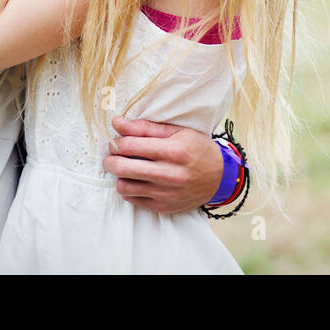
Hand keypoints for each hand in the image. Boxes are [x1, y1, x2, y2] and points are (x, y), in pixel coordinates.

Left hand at [103, 116, 224, 214]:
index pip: (129, 146)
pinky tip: (137, 179)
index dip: (116, 141)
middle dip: (110, 159)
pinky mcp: (163, 207)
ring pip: (124, 186)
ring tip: (126, 168)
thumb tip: (117, 122)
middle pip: (121, 167)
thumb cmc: (197, 149)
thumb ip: (145, 127)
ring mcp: (166, 193)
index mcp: (173, 150)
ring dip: (119, 175)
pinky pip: (132, 199)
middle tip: (112, 155)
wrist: (219, 178)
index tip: (116, 140)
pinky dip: (130, 188)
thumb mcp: (176, 131)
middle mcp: (169, 174)